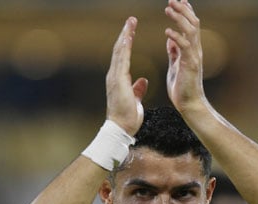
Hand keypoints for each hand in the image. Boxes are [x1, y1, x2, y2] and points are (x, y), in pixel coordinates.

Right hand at [106, 17, 148, 134]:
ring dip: (125, 36)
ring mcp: (114, 77)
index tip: (132, 31)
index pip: (123, 56)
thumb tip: (143, 81)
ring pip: (119, 51)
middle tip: (131, 20)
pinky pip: (121, 60)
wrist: (121, 128)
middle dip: (125, 34)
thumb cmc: (128, 117)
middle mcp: (114, 75)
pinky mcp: (118, 80)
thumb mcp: (136, 100)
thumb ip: (138, 89)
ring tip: (131, 22)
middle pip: (119, 50)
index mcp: (119, 79)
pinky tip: (128, 37)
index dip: (127, 43)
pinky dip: (125, 47)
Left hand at [165, 0, 205, 111]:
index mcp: (191, 50)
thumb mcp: (176, 65)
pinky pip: (185, 47)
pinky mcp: (190, 65)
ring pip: (191, 31)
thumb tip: (170, 40)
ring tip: (168, 9)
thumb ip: (174, 52)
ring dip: (179, 18)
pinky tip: (167, 31)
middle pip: (193, 23)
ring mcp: (194, 57)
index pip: (191, 26)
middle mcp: (196, 50)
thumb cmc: (182, 88)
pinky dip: (176, 37)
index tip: (178, 0)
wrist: (189, 105)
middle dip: (183, 10)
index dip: (186, 12)